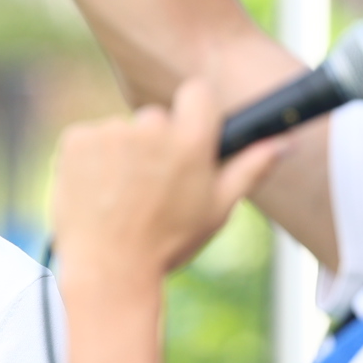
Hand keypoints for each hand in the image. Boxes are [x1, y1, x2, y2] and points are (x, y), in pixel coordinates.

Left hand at [51, 78, 287, 296]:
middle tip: (151, 188)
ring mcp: (110, 132)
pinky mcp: (76, 140)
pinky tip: (98, 193)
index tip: (186, 135)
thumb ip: (251, 167)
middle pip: (157, 117)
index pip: (197, 92)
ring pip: (122, 132)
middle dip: (155, 144)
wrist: (108, 270)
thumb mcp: (218, 209)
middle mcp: (151, 128)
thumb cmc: (168, 244)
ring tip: (122, 198)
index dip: (192, 113)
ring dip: (121, 154)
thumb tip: (286, 141)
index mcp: (192, 140)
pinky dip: (91, 160)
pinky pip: (89, 139)